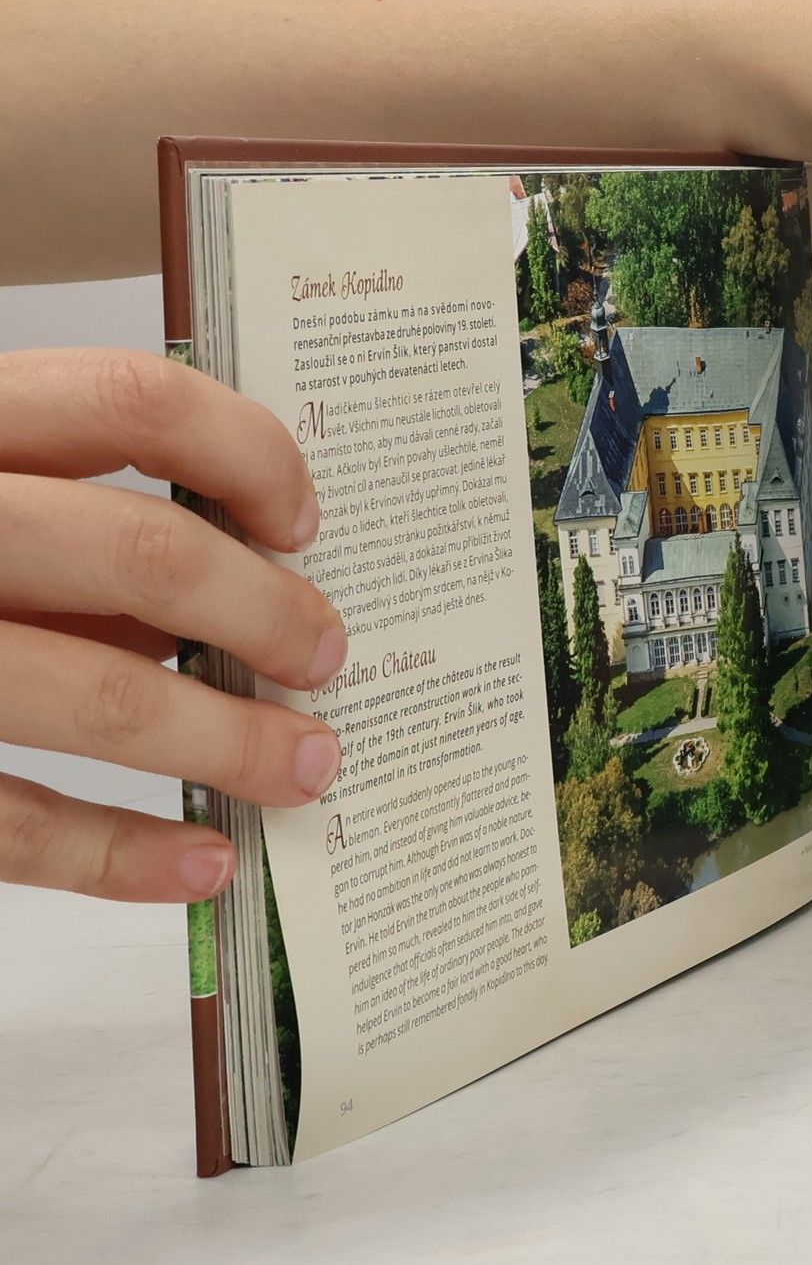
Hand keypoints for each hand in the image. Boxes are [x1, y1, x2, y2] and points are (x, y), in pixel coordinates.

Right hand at [0, 349, 346, 901]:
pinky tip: (203, 866)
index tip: (303, 521)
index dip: (250, 454)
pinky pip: (14, 821)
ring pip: (101, 697)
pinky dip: (125, 855)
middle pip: (141, 551)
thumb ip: (66, 521)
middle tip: (328, 660)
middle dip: (268, 615)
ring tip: (306, 769)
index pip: (132, 399)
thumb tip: (240, 577)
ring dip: (231, 743)